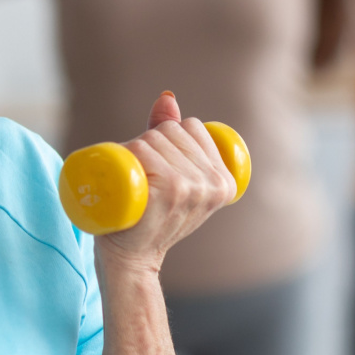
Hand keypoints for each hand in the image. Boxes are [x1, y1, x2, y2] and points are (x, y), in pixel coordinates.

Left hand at [96, 92, 235, 275]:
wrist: (131, 258)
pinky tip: (129, 177)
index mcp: (226, 181)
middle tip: (139, 178)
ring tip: (132, 182)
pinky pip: (141, 151)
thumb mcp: (172, 175)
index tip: (157, 166)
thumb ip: (172, 135)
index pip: (191, 126)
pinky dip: (128, 156)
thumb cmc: (149, 216)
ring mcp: (192, 187)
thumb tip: (167, 96)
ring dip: (131, 151)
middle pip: (169, 130)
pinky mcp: (169, 191)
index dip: (166, 137)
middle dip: (146, 144)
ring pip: (151, 139)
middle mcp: (215, 184)